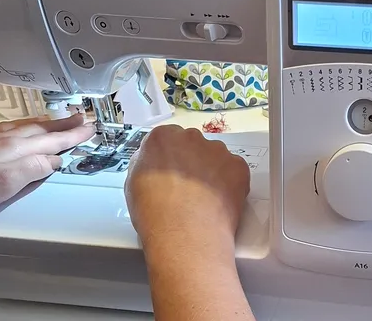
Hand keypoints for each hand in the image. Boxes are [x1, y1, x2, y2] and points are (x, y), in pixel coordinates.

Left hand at [0, 114, 92, 217]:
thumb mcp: (8, 183)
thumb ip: (35, 168)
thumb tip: (54, 159)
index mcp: (16, 148)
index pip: (53, 140)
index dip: (74, 135)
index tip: (90, 128)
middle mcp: (1, 140)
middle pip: (38, 130)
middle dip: (61, 125)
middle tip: (79, 119)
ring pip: (14, 127)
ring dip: (34, 123)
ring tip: (48, 120)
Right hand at [124, 125, 249, 247]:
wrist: (186, 235)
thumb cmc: (156, 215)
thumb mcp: (133, 183)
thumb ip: (146, 163)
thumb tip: (153, 162)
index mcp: (162, 138)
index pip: (167, 139)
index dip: (169, 158)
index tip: (171, 172)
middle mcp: (191, 137)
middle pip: (192, 145)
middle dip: (191, 162)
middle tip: (187, 188)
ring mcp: (217, 150)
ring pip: (215, 156)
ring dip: (211, 171)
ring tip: (203, 198)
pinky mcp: (238, 165)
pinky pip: (234, 169)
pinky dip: (229, 181)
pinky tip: (217, 200)